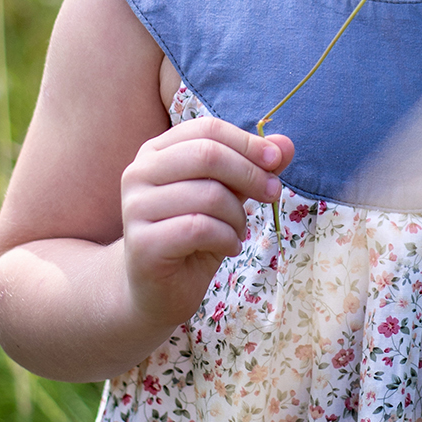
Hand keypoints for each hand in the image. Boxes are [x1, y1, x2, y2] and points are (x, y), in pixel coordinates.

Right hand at [120, 116, 293, 327]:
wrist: (158, 291)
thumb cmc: (194, 237)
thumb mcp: (227, 196)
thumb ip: (251, 167)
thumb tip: (286, 144)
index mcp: (156, 151)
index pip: (207, 129)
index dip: (247, 142)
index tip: (276, 161)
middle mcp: (139, 172)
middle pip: (207, 155)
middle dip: (250, 174)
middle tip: (273, 194)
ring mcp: (135, 207)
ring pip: (208, 194)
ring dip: (238, 216)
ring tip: (237, 231)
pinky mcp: (142, 243)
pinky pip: (199, 229)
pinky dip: (226, 238)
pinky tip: (229, 247)